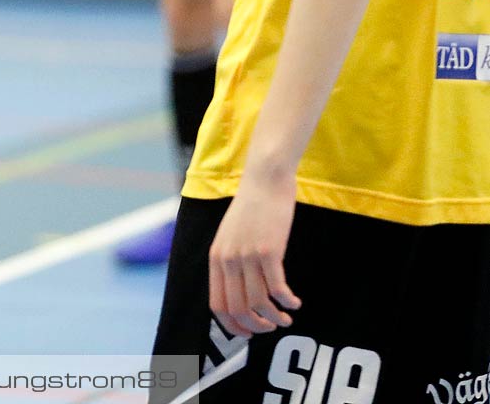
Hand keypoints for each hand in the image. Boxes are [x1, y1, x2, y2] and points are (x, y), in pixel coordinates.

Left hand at [208, 172, 301, 334]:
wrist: (264, 179)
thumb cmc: (252, 208)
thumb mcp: (232, 235)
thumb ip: (232, 260)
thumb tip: (241, 290)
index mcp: (216, 257)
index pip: (217, 304)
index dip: (234, 325)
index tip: (250, 333)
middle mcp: (228, 259)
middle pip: (238, 309)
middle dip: (256, 326)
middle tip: (273, 327)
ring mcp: (247, 255)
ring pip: (258, 303)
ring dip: (275, 317)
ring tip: (287, 317)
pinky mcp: (268, 250)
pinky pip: (277, 288)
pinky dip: (288, 302)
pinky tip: (296, 302)